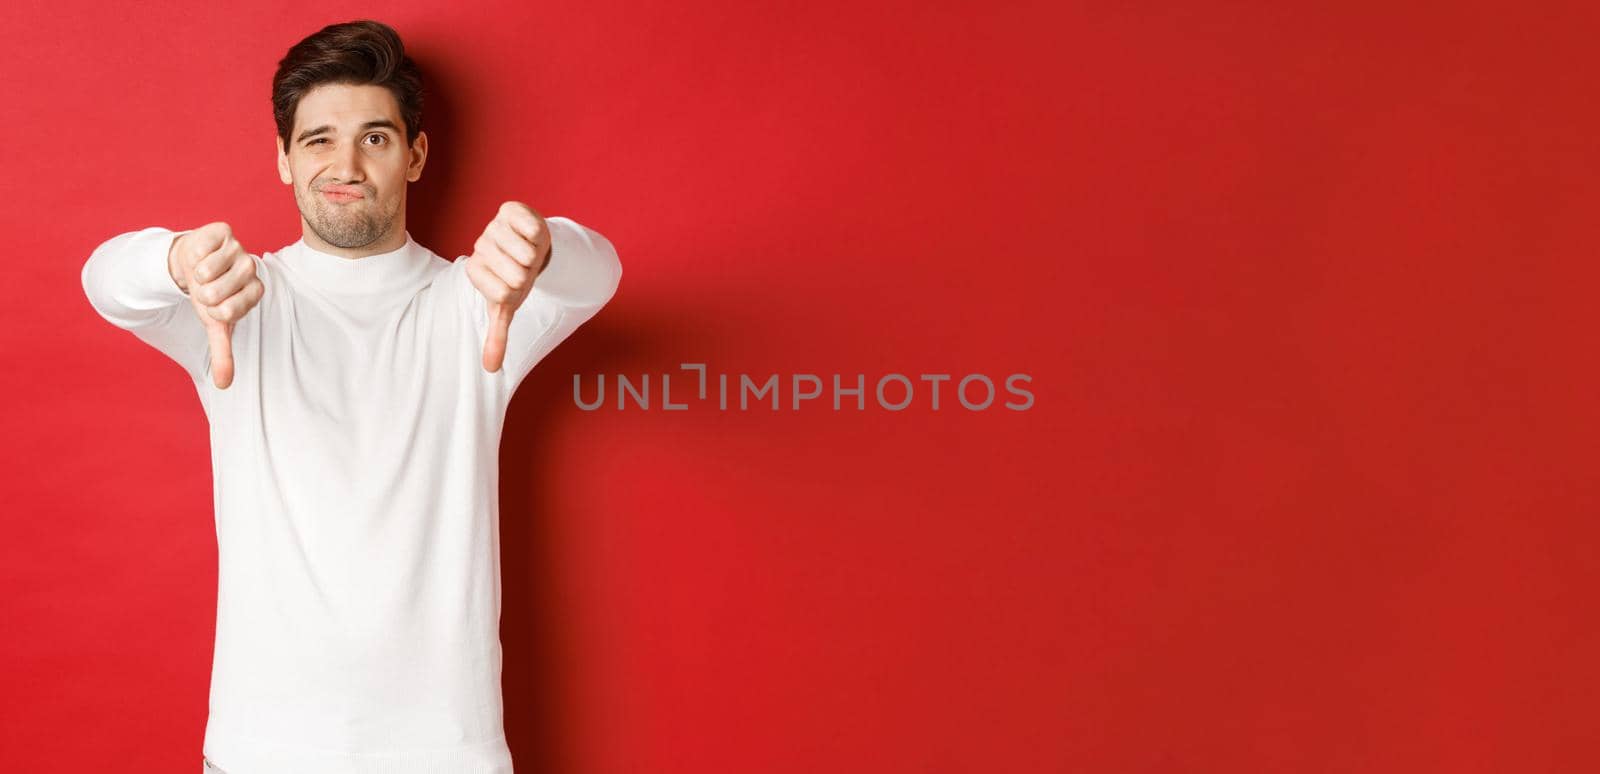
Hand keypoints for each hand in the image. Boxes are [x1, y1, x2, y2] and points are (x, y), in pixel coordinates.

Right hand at [168, 222, 262, 388]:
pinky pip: (201, 249)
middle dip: (200, 294)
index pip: (229, 312)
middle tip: (204, 287)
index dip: (211, 310)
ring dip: (195, 275)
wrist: (192, 262)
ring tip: (200, 272)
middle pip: (216, 293)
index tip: (213, 305)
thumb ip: (222, 352)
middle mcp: (252, 269)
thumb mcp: (214, 323)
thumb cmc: (207, 294)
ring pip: (206, 271)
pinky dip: (192, 256)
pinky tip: (199, 255)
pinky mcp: (223, 231)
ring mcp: (239, 248)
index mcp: (255, 292)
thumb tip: (224, 384)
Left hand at [464, 201, 551, 372]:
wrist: (531, 247)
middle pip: (517, 274)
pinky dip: (538, 234)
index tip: (514, 284)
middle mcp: (480, 247)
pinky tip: (532, 235)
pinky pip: (530, 226)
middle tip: (524, 268)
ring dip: (536, 256)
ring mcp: (494, 227)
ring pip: (525, 252)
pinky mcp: (509, 210)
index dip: (518, 291)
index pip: (503, 293)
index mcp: (475, 271)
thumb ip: (497, 336)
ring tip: (529, 252)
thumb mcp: (507, 306)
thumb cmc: (516, 278)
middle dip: (529, 274)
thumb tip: (491, 369)